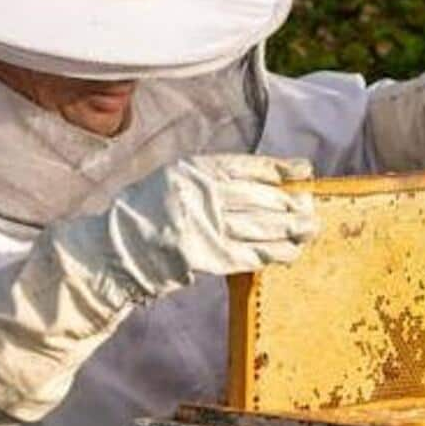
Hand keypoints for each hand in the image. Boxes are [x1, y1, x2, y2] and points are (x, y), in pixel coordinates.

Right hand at [94, 154, 320, 299]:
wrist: (114, 250)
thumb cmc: (143, 212)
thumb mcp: (173, 179)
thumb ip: (209, 179)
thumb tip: (258, 183)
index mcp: (195, 170)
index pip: (249, 167)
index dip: (281, 170)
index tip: (304, 171)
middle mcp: (204, 196)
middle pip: (261, 198)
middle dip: (291, 204)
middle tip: (310, 207)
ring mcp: (207, 228)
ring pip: (261, 227)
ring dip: (290, 229)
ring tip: (309, 228)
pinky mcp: (207, 258)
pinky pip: (250, 255)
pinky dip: (273, 254)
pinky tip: (290, 252)